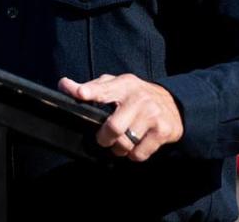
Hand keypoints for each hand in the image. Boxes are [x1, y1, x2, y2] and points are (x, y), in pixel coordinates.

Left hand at [58, 74, 183, 161]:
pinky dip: (133, 155)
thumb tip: (63, 85)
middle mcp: (139, 98)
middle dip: (103, 138)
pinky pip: (139, 153)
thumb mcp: (116, 85)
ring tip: (120, 143)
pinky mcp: (163, 131)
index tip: (80, 93)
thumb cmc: (136, 95)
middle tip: (103, 139)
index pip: (103, 88)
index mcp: (123, 84)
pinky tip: (135, 145)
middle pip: (113, 127)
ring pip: (125, 143)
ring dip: (118, 149)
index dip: (89, 91)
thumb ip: (92, 87)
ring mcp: (152, 115)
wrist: (175, 103)